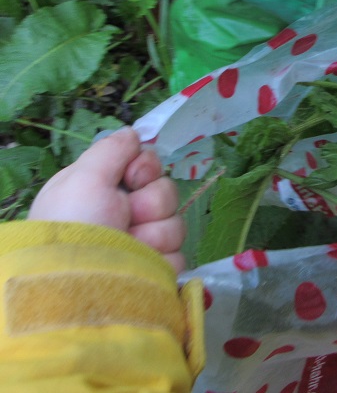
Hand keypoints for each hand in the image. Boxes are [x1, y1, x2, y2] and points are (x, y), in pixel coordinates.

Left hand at [29, 129, 185, 271]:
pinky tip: (141, 266)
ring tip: (129, 248)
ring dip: (154, 234)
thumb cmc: (75, 226)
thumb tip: (133, 133)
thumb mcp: (84, 178)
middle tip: (126, 218)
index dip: (145, 169)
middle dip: (151, 203)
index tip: (132, 178)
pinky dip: (161, 260)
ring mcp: (142, 247)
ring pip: (175, 225)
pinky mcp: (156, 273)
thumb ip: (111, 150)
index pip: (147, 166)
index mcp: (104, 192)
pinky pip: (179, 256)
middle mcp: (123, 217)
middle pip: (166, 193)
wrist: (76, 286)